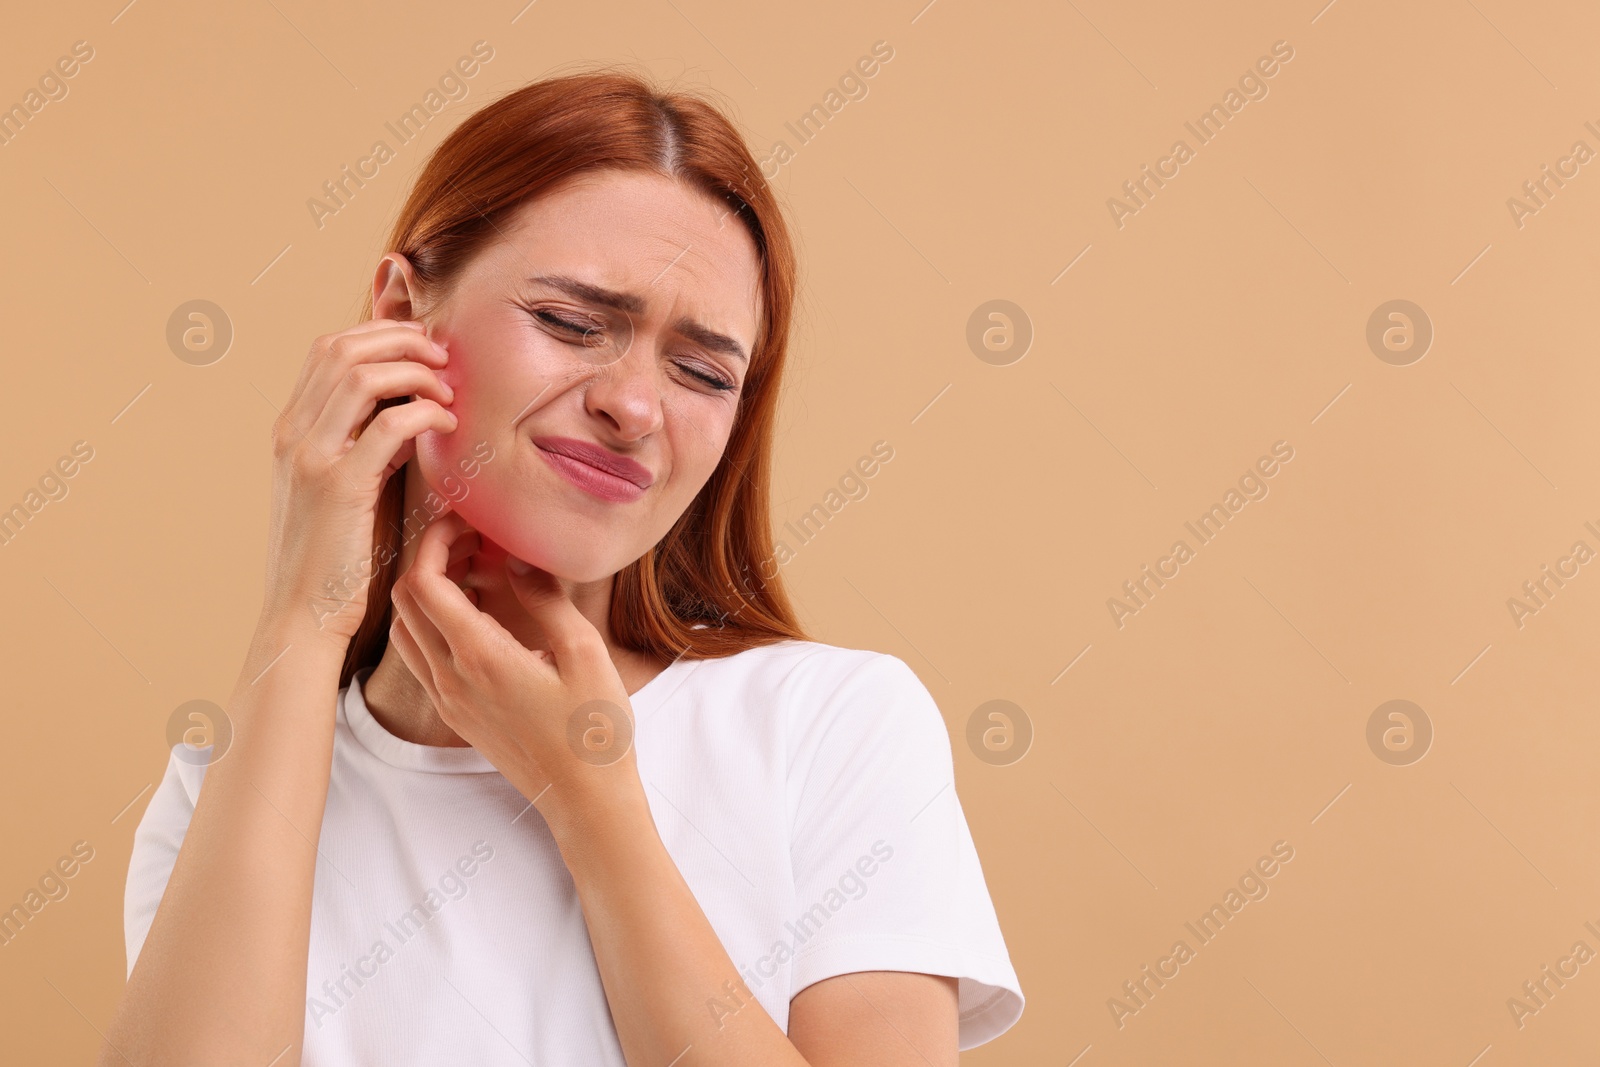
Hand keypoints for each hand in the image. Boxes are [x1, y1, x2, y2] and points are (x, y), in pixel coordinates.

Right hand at [262, 318, 455, 644]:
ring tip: (448, 390)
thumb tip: (411, 411)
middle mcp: (292, 434)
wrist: (304, 616)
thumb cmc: (337, 557)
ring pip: (362, 374)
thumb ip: (368, 445)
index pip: (328, 349)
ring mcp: (310, 457)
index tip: (422, 348)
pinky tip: (446, 425)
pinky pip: (389, 424)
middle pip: (342, 348)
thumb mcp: (348, 487)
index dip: (379, 334)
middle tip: (443, 357)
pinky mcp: (339, 486)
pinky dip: (425, 412)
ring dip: (415, 371)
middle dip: (400, 340)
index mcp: (290, 430)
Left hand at [386, 510, 641, 830]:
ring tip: (475, 569)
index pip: (424, 582)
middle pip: (406, 600)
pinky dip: (436, 622)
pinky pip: (424, 656)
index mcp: (480, 657)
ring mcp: (449, 700)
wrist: (586, 801)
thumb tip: (515, 559)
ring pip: (407, 628)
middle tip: (471, 537)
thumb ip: (546, 600)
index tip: (464, 520)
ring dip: (428, 591)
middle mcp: (451, 678)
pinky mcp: (456, 714)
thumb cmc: (595, 730)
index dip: (434, 540)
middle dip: (429, 558)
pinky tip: (480, 613)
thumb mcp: (584, 653)